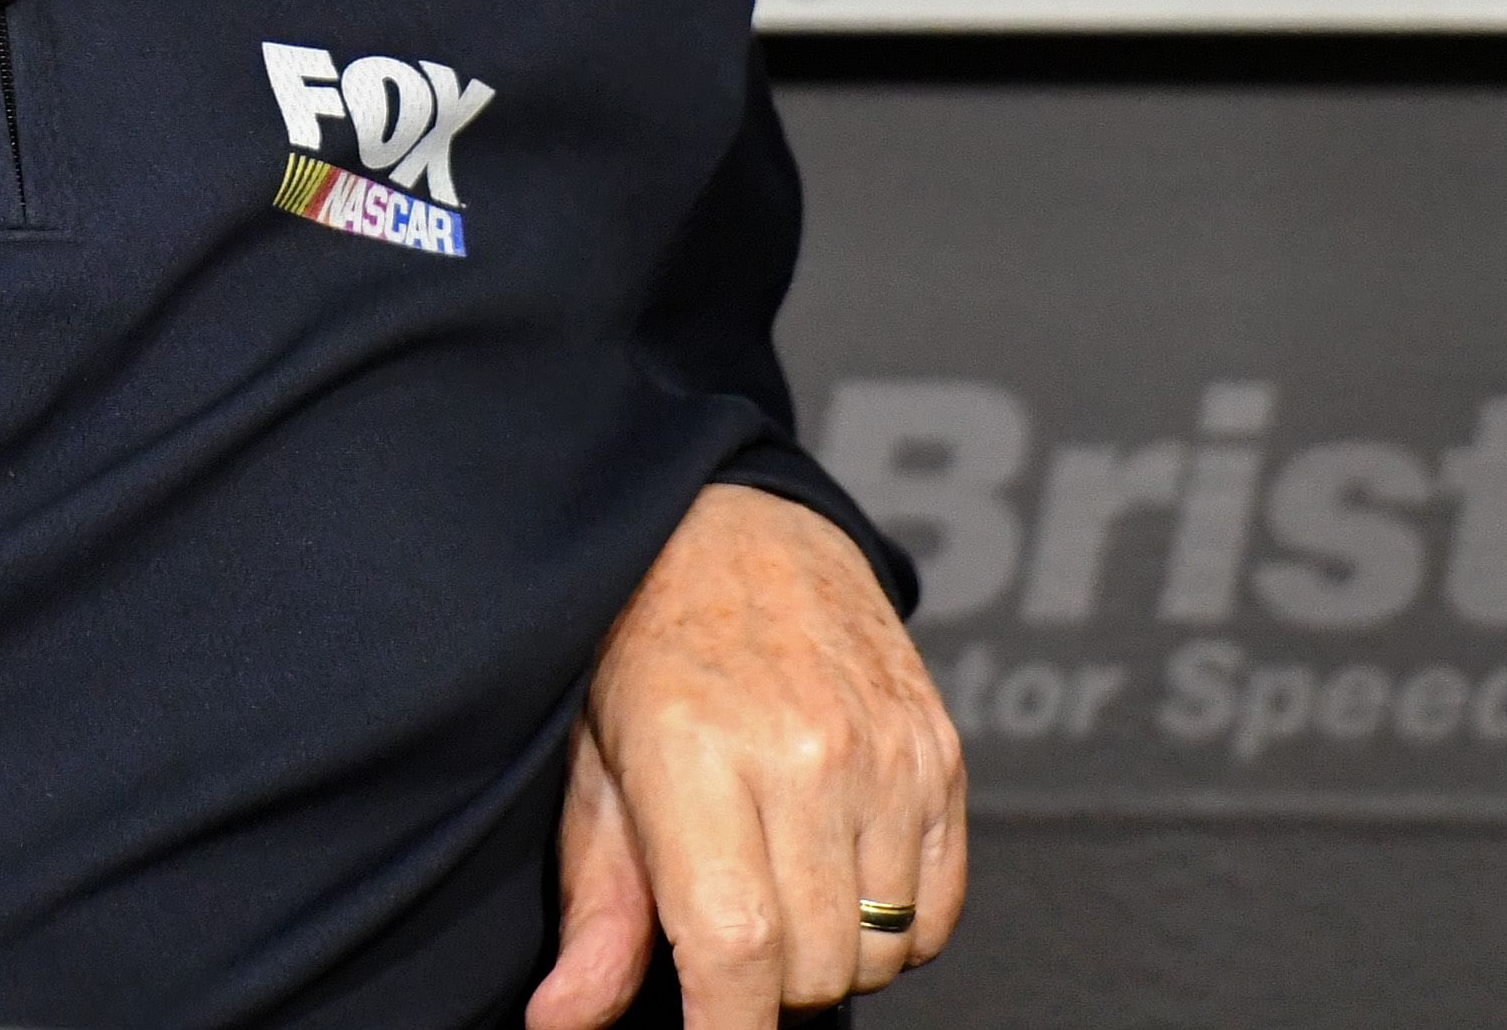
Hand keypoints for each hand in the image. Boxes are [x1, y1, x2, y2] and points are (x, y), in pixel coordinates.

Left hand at [528, 485, 965, 1027]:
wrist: (734, 525)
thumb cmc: (643, 648)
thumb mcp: (593, 767)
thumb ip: (596, 907)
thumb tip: (565, 1023)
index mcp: (695, 754)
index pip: (734, 949)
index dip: (725, 1029)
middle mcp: (804, 752)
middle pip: (815, 966)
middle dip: (767, 992)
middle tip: (727, 944)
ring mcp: (886, 751)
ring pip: (882, 947)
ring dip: (832, 958)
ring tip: (780, 897)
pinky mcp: (941, 750)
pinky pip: (940, 908)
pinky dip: (898, 927)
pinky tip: (839, 877)